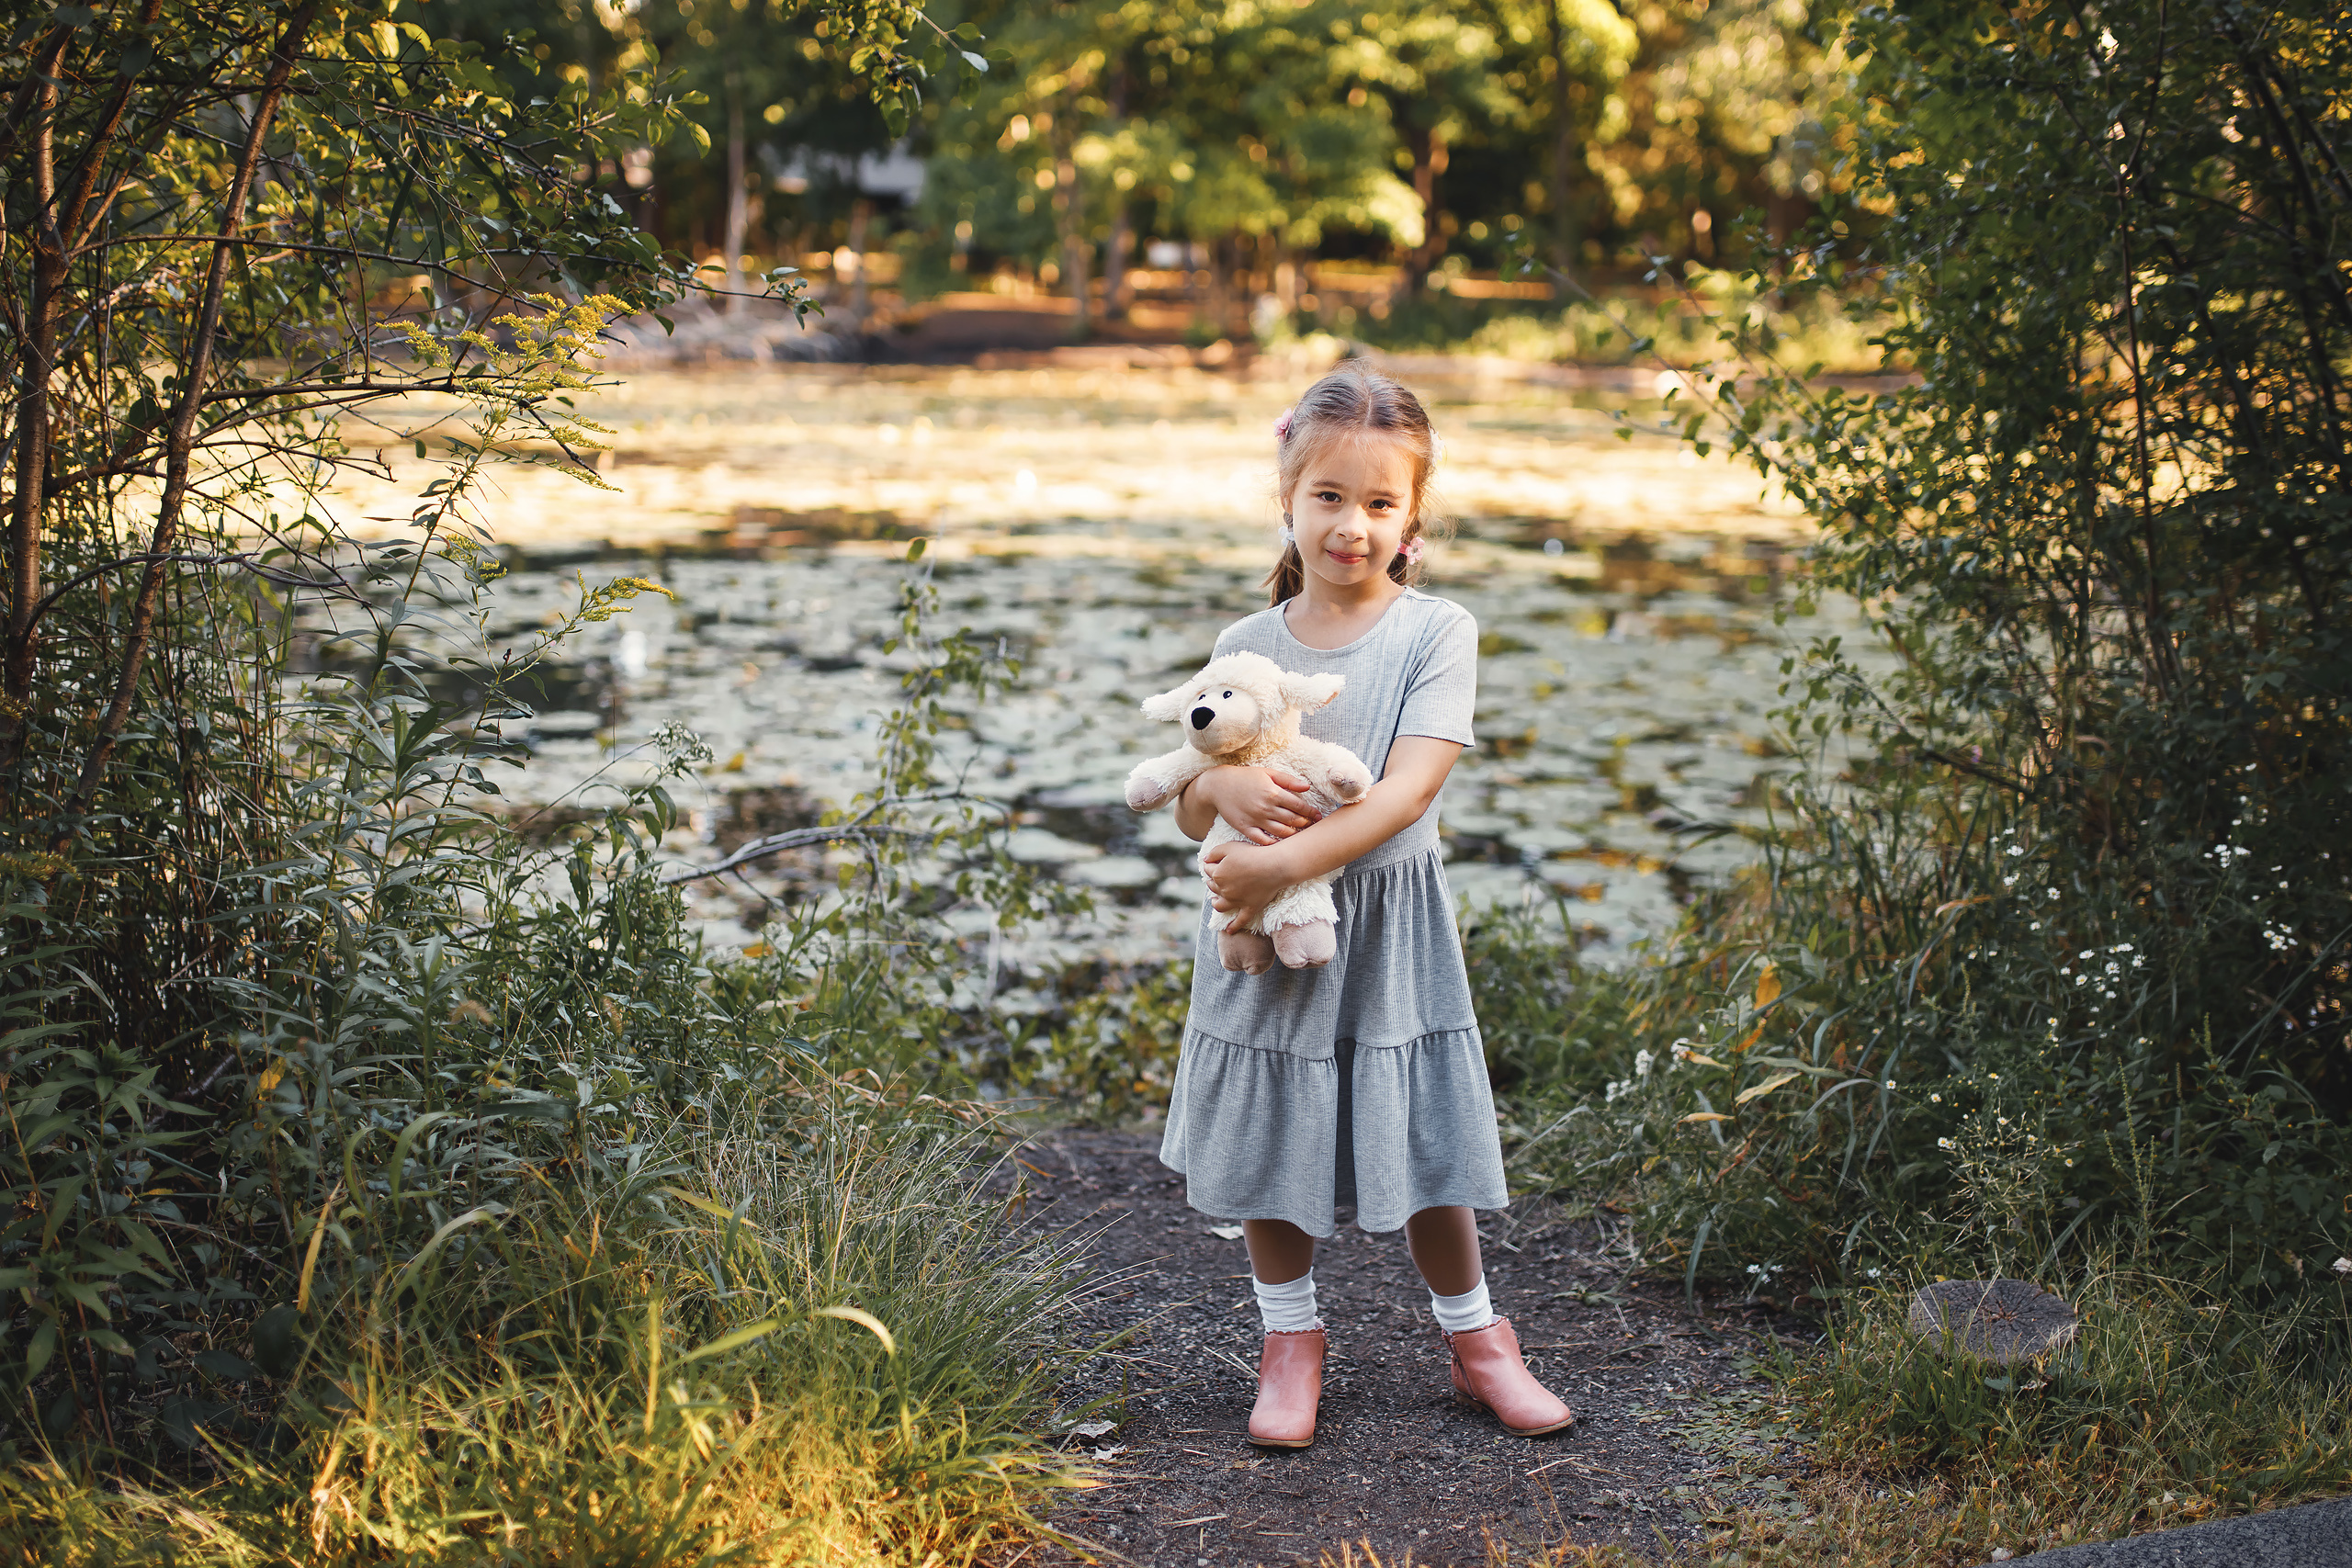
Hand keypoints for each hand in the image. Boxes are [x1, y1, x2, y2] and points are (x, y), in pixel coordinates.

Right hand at [1192, 766, 1321, 844]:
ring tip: (1301, 836)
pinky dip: (1274, 844)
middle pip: (1293, 820)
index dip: (1311, 812)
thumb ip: (1288, 780)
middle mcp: (1266, 808)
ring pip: (1281, 832)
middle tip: (1314, 827)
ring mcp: (1256, 820)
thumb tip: (1307, 787)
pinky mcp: (1246, 828)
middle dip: (1306, 824)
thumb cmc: (1245, 777)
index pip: (1299, 806)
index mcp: (1273, 793)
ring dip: (1294, 835)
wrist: (1219, 785)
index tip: (1318, 816)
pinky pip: (1263, 840)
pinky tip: (1281, 844)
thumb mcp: (1267, 773)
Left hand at [1202, 839, 1296, 933]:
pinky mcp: (1250, 908)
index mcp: (1218, 875)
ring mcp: (1237, 901)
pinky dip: (1233, 927)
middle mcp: (1224, 890)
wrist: (1274, 866)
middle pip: (1213, 887)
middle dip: (1213, 882)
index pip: (1208, 870)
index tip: (1216, 862)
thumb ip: (1214, 853)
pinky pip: (1240, 921)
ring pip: (1220, 905)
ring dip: (1215, 903)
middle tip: (1218, 877)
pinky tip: (1229, 932)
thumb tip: (1205, 860)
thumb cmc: (1252, 853)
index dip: (1211, 864)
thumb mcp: (1230, 847)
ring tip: (1215, 901)